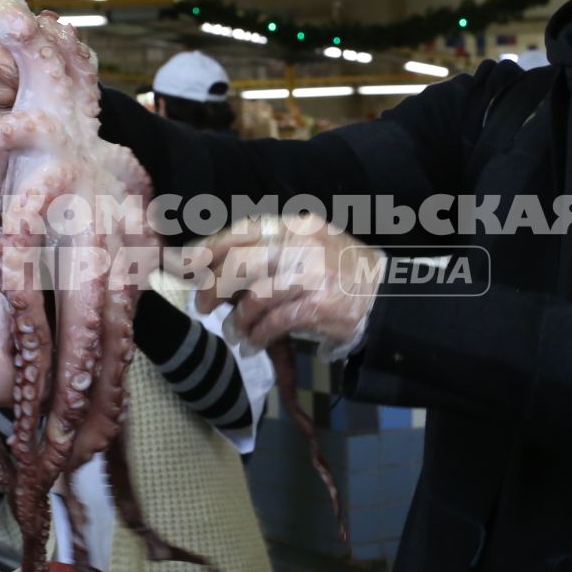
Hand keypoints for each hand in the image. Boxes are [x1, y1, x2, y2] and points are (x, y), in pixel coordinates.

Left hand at [177, 215, 380, 358]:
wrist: (387, 296)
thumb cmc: (340, 272)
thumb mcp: (308, 246)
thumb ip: (270, 251)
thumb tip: (217, 268)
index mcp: (295, 227)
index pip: (243, 232)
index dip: (209, 249)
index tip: (184, 265)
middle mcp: (302, 245)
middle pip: (241, 264)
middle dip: (213, 288)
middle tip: (202, 306)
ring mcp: (312, 275)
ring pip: (255, 298)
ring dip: (238, 321)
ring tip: (235, 334)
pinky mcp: (320, 305)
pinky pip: (275, 323)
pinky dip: (258, 336)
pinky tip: (253, 344)